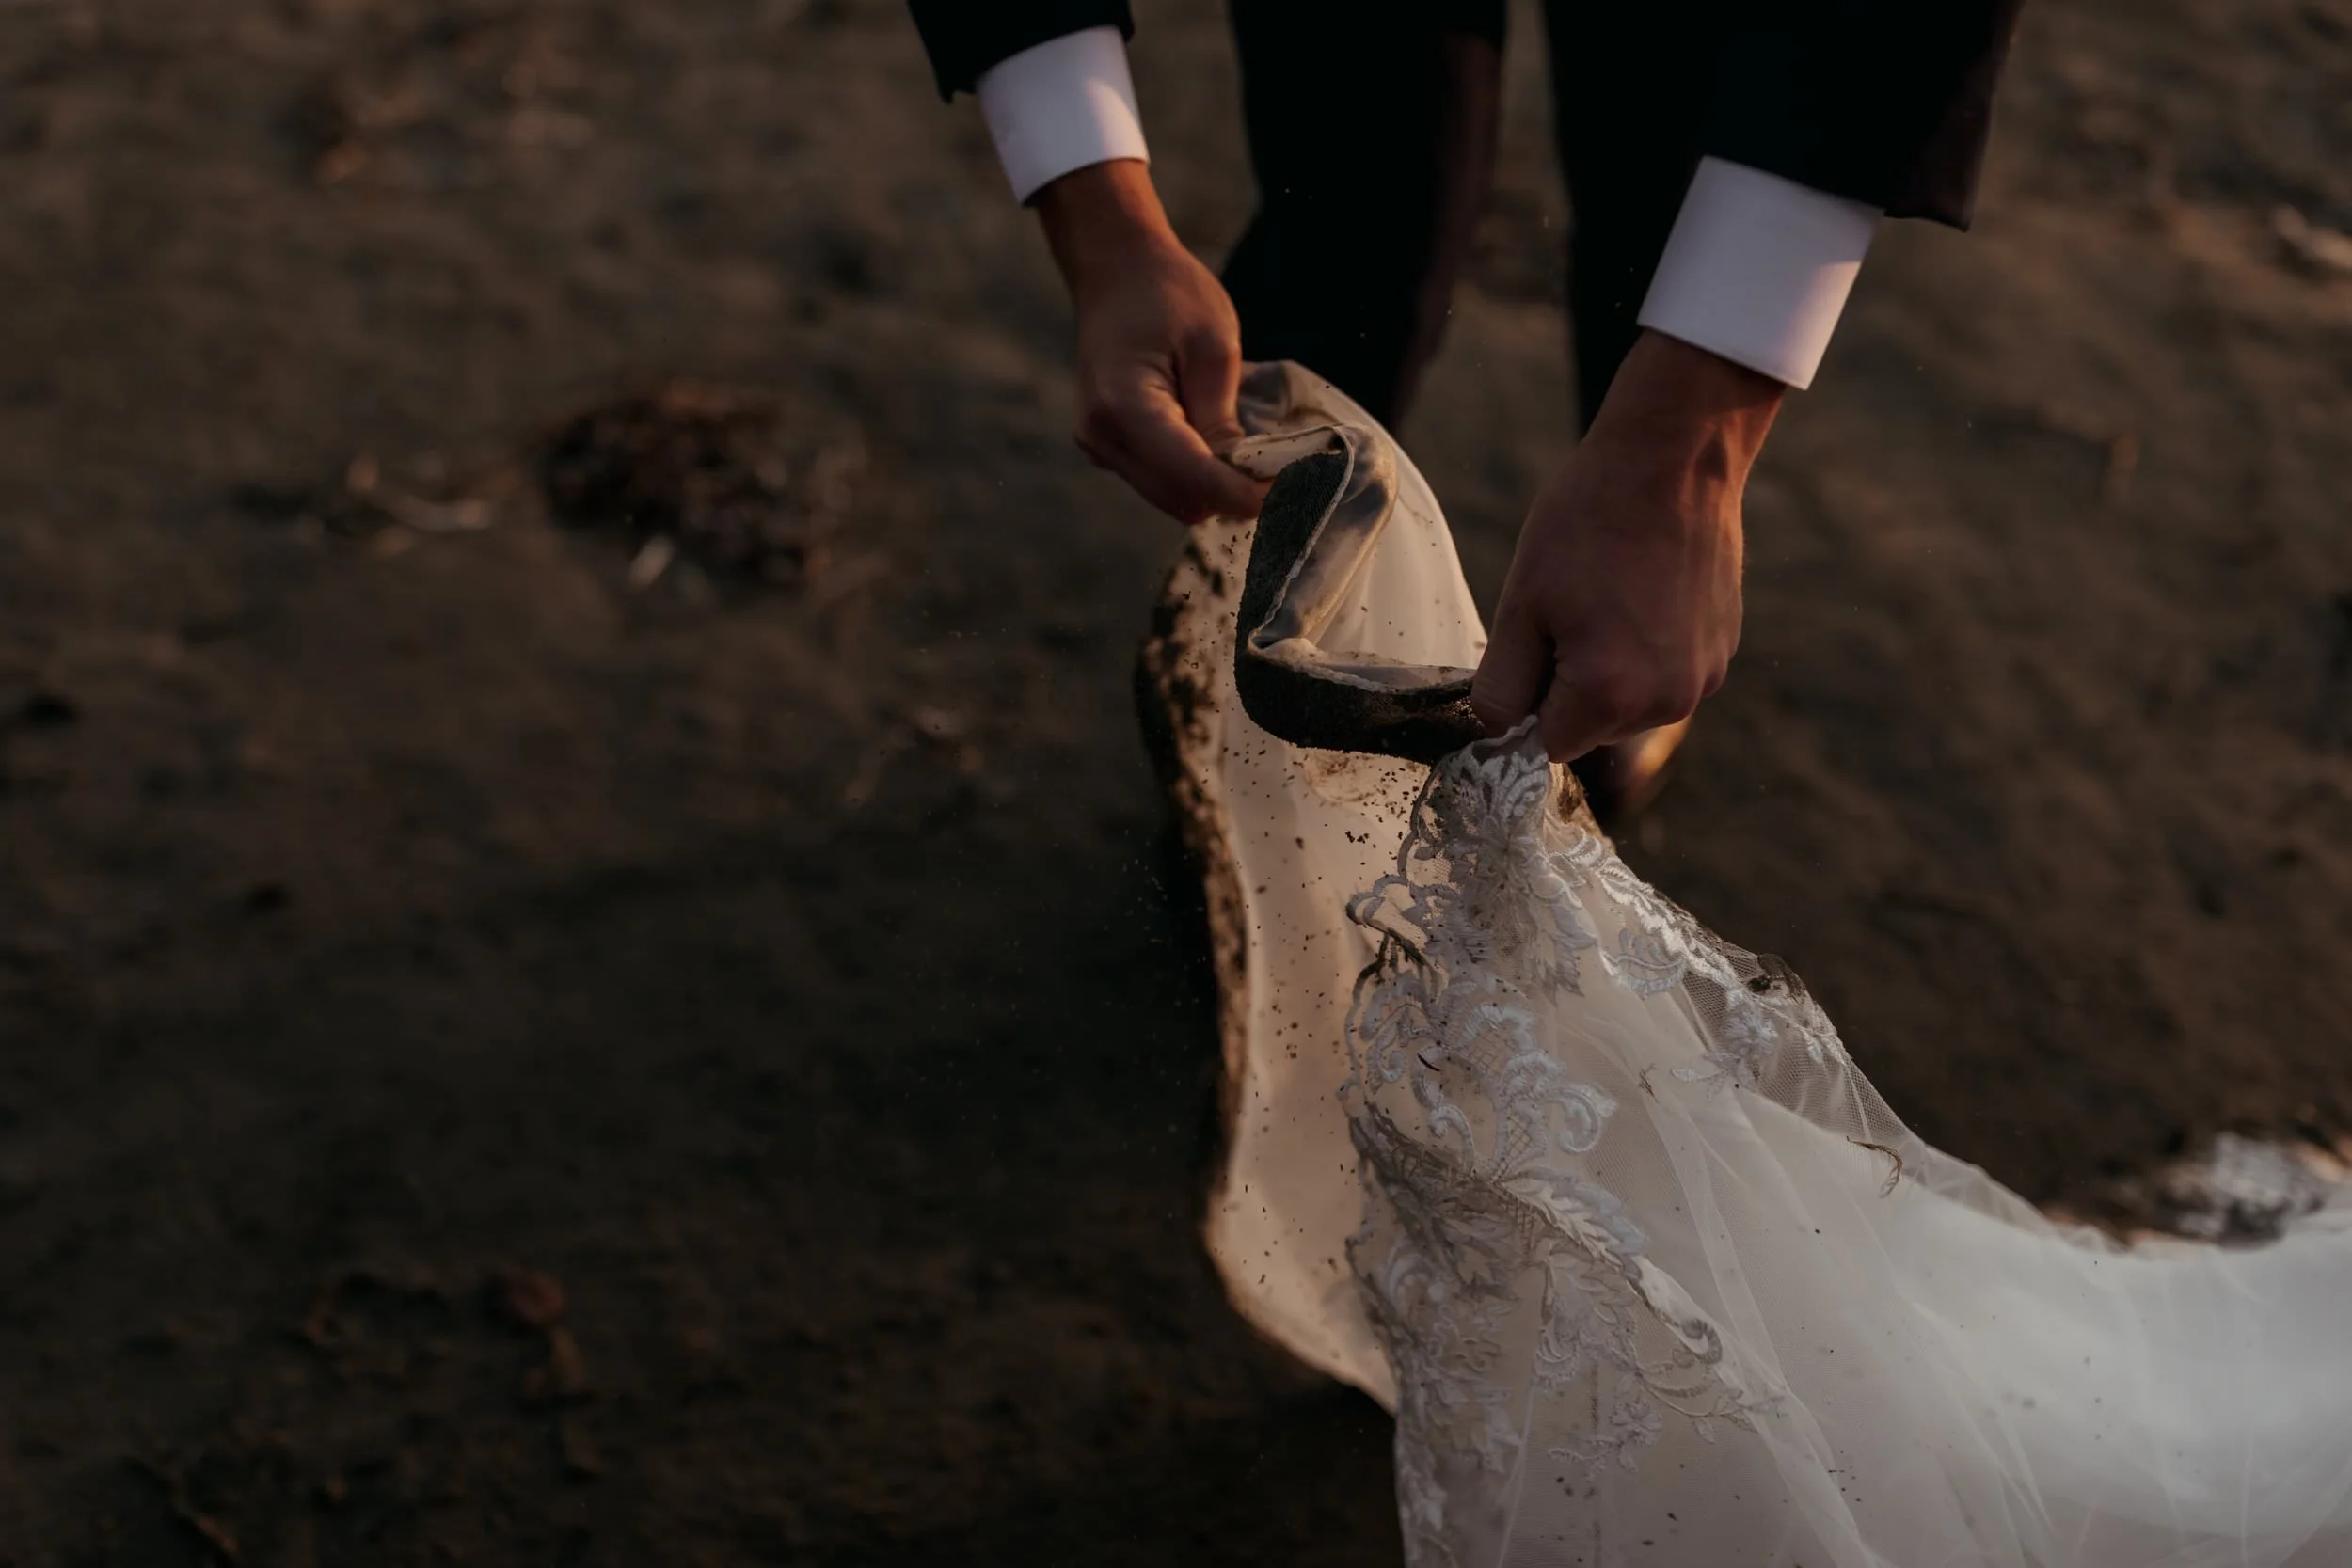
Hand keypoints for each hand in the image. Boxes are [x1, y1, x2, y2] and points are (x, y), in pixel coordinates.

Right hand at [1033, 161, 1266, 523]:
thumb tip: (1246, 481)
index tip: (1295, 494)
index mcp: (1123, 404)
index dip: (1243, 494)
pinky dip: (1199, 479)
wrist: (1117, 271)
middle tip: (1288, 476)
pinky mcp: (1108, 449)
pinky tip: (1225, 451)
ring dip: (1219, 491)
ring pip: (1173, 500)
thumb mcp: (1213, 347)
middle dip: (1235, 497)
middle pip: (1182, 501)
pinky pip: (1163, 483)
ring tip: (1260, 463)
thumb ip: (1222, 419)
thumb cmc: (1169, 295)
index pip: (1191, 476)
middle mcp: (1101, 436)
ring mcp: (1099, 447)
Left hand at [1471, 330, 1783, 760]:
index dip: (1531, 702)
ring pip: (1633, 704)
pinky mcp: (1725, 650)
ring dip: (1613, 670)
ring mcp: (1703, 677)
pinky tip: (1646, 592)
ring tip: (1611, 597)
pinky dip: (1651, 648)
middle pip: (1593, 729)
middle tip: (1571, 610)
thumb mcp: (1521, 605)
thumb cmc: (1588, 524)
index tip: (1535, 645)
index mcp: (1609, 695)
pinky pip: (1669, 673)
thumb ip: (1501, 685)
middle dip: (1571, 687)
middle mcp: (1667, 701)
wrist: (1672, 461)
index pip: (1549, 744)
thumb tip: (1495, 731)